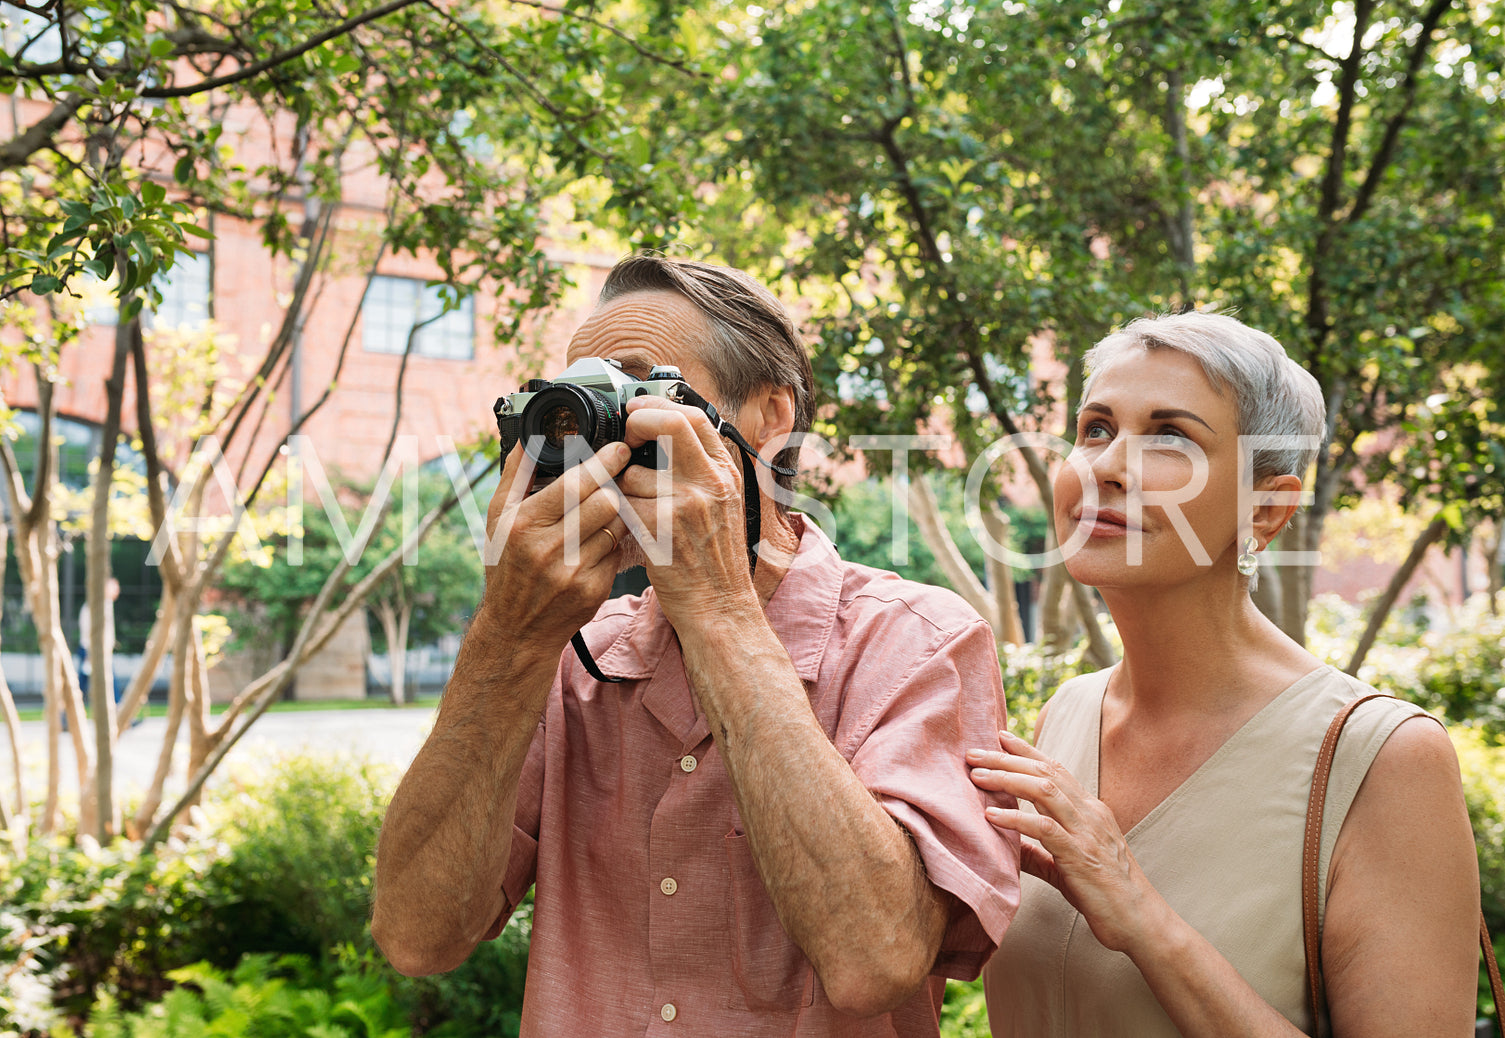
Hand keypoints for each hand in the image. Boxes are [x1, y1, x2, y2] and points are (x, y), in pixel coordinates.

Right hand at [477, 440, 630, 656]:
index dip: (603, 463)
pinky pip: (618, 551)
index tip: (620, 448)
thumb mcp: (497, 519)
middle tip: (619, 476)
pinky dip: (613, 542)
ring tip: (607, 508)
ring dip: (617, 512)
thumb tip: (530, 436)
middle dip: (615, 485)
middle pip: (604, 502)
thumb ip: (516, 474)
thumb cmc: (506, 566)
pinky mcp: (593, 590)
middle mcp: (548, 548)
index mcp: (523, 524)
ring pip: (616, 525)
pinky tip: (599, 542)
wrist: (516, 629)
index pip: (575, 485)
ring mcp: (573, 572)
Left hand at [615, 394, 758, 627]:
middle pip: (669, 424)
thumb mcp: (723, 504)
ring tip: (637, 510)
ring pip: (633, 473)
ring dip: (622, 487)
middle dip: (637, 424)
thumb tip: (666, 433)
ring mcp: (688, 504)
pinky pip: (623, 505)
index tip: (636, 410)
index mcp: (725, 473)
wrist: (719, 607)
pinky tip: (634, 531)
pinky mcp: (662, 528)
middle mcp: (711, 483)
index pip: (694, 417)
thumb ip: (701, 469)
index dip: (658, 407)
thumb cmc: (714, 560)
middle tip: (624, 436)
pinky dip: (619, 516)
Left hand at [967, 730, 1162, 953]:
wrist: (1141, 921)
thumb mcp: (1067, 866)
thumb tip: (1008, 846)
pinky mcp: (1081, 856)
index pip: (1056, 769)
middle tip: (974, 753)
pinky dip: (1016, 818)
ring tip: (977, 776)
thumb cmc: (1105, 893)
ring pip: (1044, 790)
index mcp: (1089, 810)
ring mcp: (1087, 832)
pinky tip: (991, 815)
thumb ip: (1039, 853)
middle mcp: (1090, 813)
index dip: (1027, 750)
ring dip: (1007, 779)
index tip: (1000, 736)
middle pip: (1045, 772)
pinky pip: (1044, 828)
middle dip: (1007, 759)